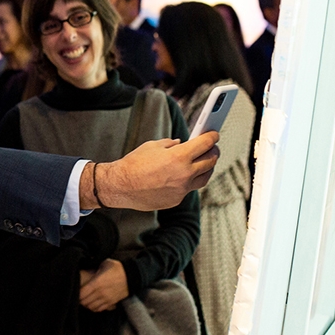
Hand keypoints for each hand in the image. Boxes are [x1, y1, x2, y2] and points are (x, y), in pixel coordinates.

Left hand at [79, 259, 127, 311]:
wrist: (132, 277)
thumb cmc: (117, 268)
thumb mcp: (104, 263)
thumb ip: (94, 266)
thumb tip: (85, 264)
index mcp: (97, 283)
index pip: (81, 293)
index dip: (76, 293)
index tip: (75, 289)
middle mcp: (100, 293)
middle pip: (85, 302)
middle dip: (80, 299)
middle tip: (78, 295)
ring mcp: (106, 299)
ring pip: (91, 307)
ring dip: (86, 304)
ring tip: (84, 299)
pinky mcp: (111, 303)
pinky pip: (99, 309)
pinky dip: (93, 307)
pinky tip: (92, 302)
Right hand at [83, 132, 219, 210]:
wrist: (120, 186)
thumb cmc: (134, 163)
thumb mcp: (152, 146)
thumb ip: (170, 144)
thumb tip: (181, 144)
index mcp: (179, 157)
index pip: (205, 144)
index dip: (212, 137)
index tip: (214, 135)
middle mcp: (184, 174)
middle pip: (210, 162)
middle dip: (213, 152)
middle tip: (212, 148)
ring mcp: (182, 189)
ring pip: (204, 178)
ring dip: (207, 168)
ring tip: (205, 163)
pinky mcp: (176, 200)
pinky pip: (188, 188)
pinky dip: (188, 180)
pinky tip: (182, 175)